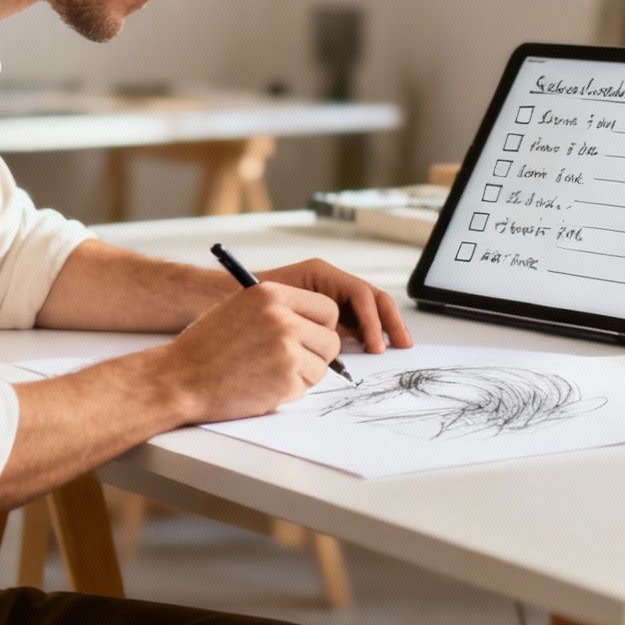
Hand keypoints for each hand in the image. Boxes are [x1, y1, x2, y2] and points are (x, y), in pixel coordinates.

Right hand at [157, 283, 341, 422]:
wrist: (179, 378)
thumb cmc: (206, 346)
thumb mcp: (241, 308)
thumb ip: (278, 309)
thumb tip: (315, 322)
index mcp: (272, 294)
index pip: (327, 308)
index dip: (322, 326)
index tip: (312, 335)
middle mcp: (282, 319)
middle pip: (330, 341)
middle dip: (317, 354)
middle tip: (292, 360)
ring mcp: (286, 352)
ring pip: (321, 368)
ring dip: (302, 375)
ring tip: (268, 372)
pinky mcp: (285, 382)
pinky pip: (304, 389)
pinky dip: (287, 392)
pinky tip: (260, 385)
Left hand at [256, 258, 414, 352]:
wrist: (224, 300)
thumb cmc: (244, 300)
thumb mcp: (276, 305)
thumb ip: (308, 321)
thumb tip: (336, 342)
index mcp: (320, 273)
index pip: (359, 293)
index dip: (371, 319)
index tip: (373, 345)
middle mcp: (330, 282)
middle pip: (371, 297)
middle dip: (389, 320)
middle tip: (400, 344)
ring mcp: (332, 296)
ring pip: (369, 309)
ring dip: (384, 327)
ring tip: (396, 347)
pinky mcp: (329, 314)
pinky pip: (356, 321)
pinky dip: (369, 334)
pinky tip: (374, 351)